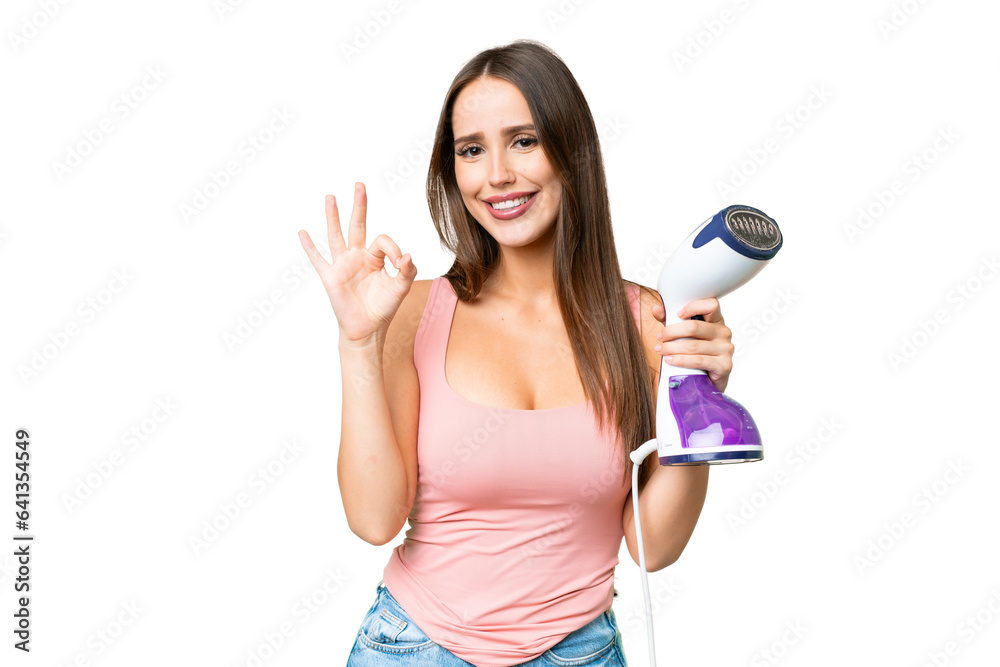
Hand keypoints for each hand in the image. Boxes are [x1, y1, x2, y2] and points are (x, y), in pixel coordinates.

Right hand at [297, 183, 415, 345]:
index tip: (398, 263)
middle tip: (360, 185)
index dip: (392, 248)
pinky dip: (309, 247)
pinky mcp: (331, 277)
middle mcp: (357, 257)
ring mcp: (342, 265)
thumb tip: (406, 255)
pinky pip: (318, 260)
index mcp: (374, 257)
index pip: (382, 240)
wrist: (368, 329)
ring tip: (330, 197)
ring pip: (336, 236)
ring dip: (333, 216)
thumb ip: (407, 270)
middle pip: (357, 225)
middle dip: (359, 205)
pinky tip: (302, 233)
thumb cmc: (384, 308)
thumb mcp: (401, 287)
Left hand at [651, 298, 733, 392]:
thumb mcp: (684, 335)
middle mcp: (724, 333)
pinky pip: (699, 361)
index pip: (711, 305)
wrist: (708, 381)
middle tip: (660, 338)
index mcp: (716, 321)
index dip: (693, 307)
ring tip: (661, 350)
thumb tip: (656, 309)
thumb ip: (671, 320)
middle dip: (672, 332)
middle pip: (695, 327)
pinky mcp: (724, 366)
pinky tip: (670, 360)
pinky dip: (681, 360)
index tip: (677, 314)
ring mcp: (726, 349)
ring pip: (694, 345)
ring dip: (672, 348)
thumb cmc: (697, 354)